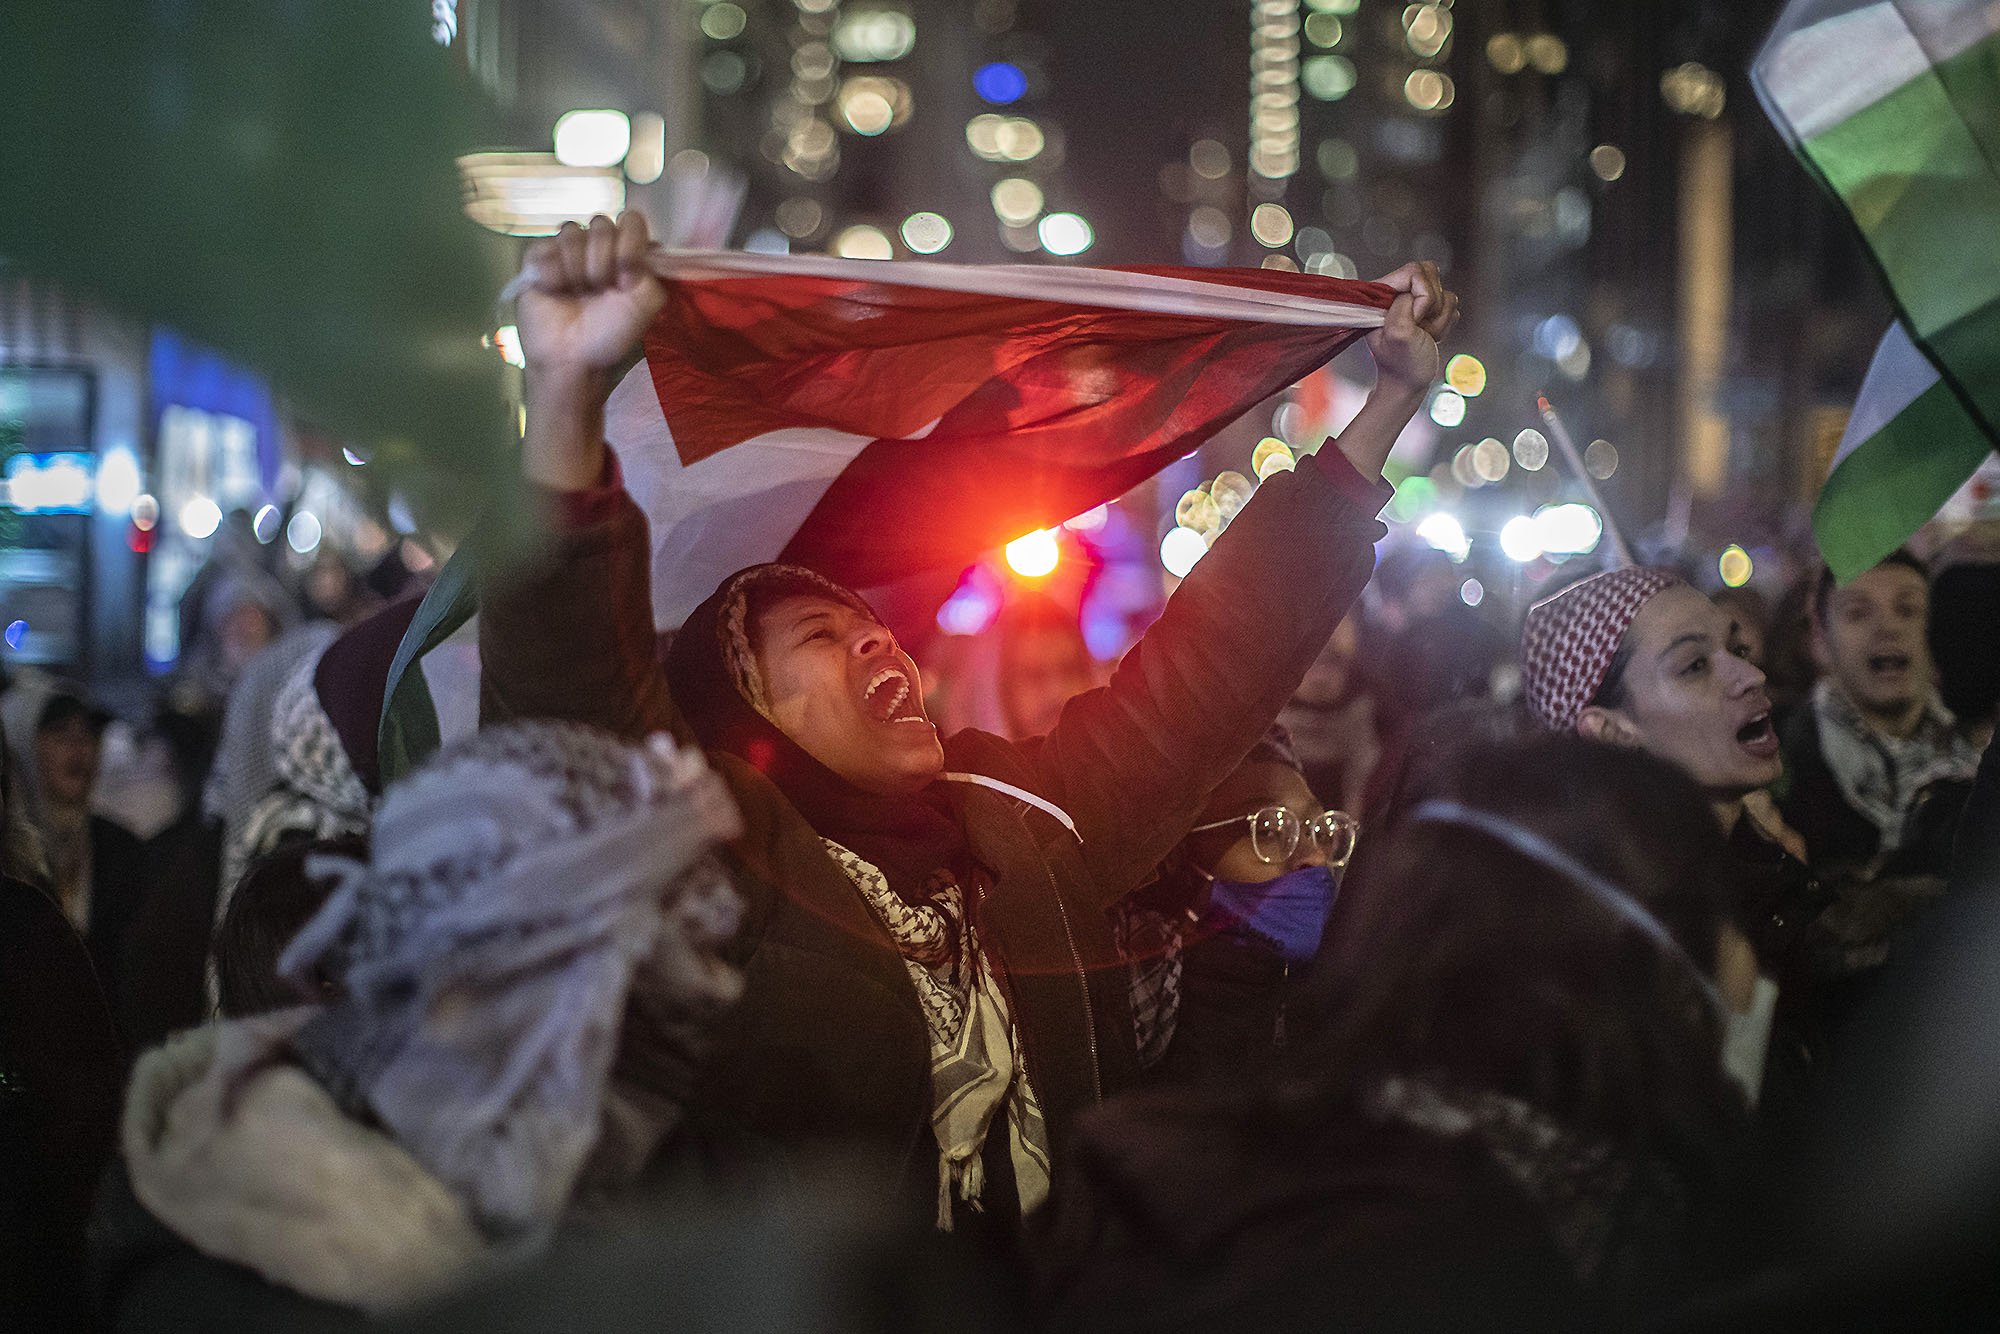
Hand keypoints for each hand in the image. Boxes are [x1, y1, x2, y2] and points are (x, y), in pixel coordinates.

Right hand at [515, 213, 663, 490]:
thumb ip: (653, 268)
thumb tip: (640, 243)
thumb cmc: (610, 334)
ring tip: (576, 294)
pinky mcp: (538, 260)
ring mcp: (565, 251)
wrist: (572, 358)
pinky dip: (551, 272)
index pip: (631, 220)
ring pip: (570, 232)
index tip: (626, 278)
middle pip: (600, 224)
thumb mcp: (647, 304)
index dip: (628, 246)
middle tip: (599, 290)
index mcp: (625, 253)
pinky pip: (544, 246)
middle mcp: (596, 247)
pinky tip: (554, 292)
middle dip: (602, 261)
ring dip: (576, 269)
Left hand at [1365, 261, 1458, 394]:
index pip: (1413, 272)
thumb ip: (1403, 307)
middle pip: (1430, 275)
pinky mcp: (1429, 309)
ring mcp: (1414, 300)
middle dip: (1433, 305)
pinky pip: (1450, 303)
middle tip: (1420, 327)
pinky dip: (1445, 322)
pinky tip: (1430, 335)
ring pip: (1443, 291)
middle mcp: (1396, 293)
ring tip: (1423, 334)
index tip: (1415, 320)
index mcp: (1380, 295)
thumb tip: (1414, 293)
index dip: (1422, 296)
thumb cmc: (1401, 364)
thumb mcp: (1398, 336)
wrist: (1409, 383)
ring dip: (1439, 317)